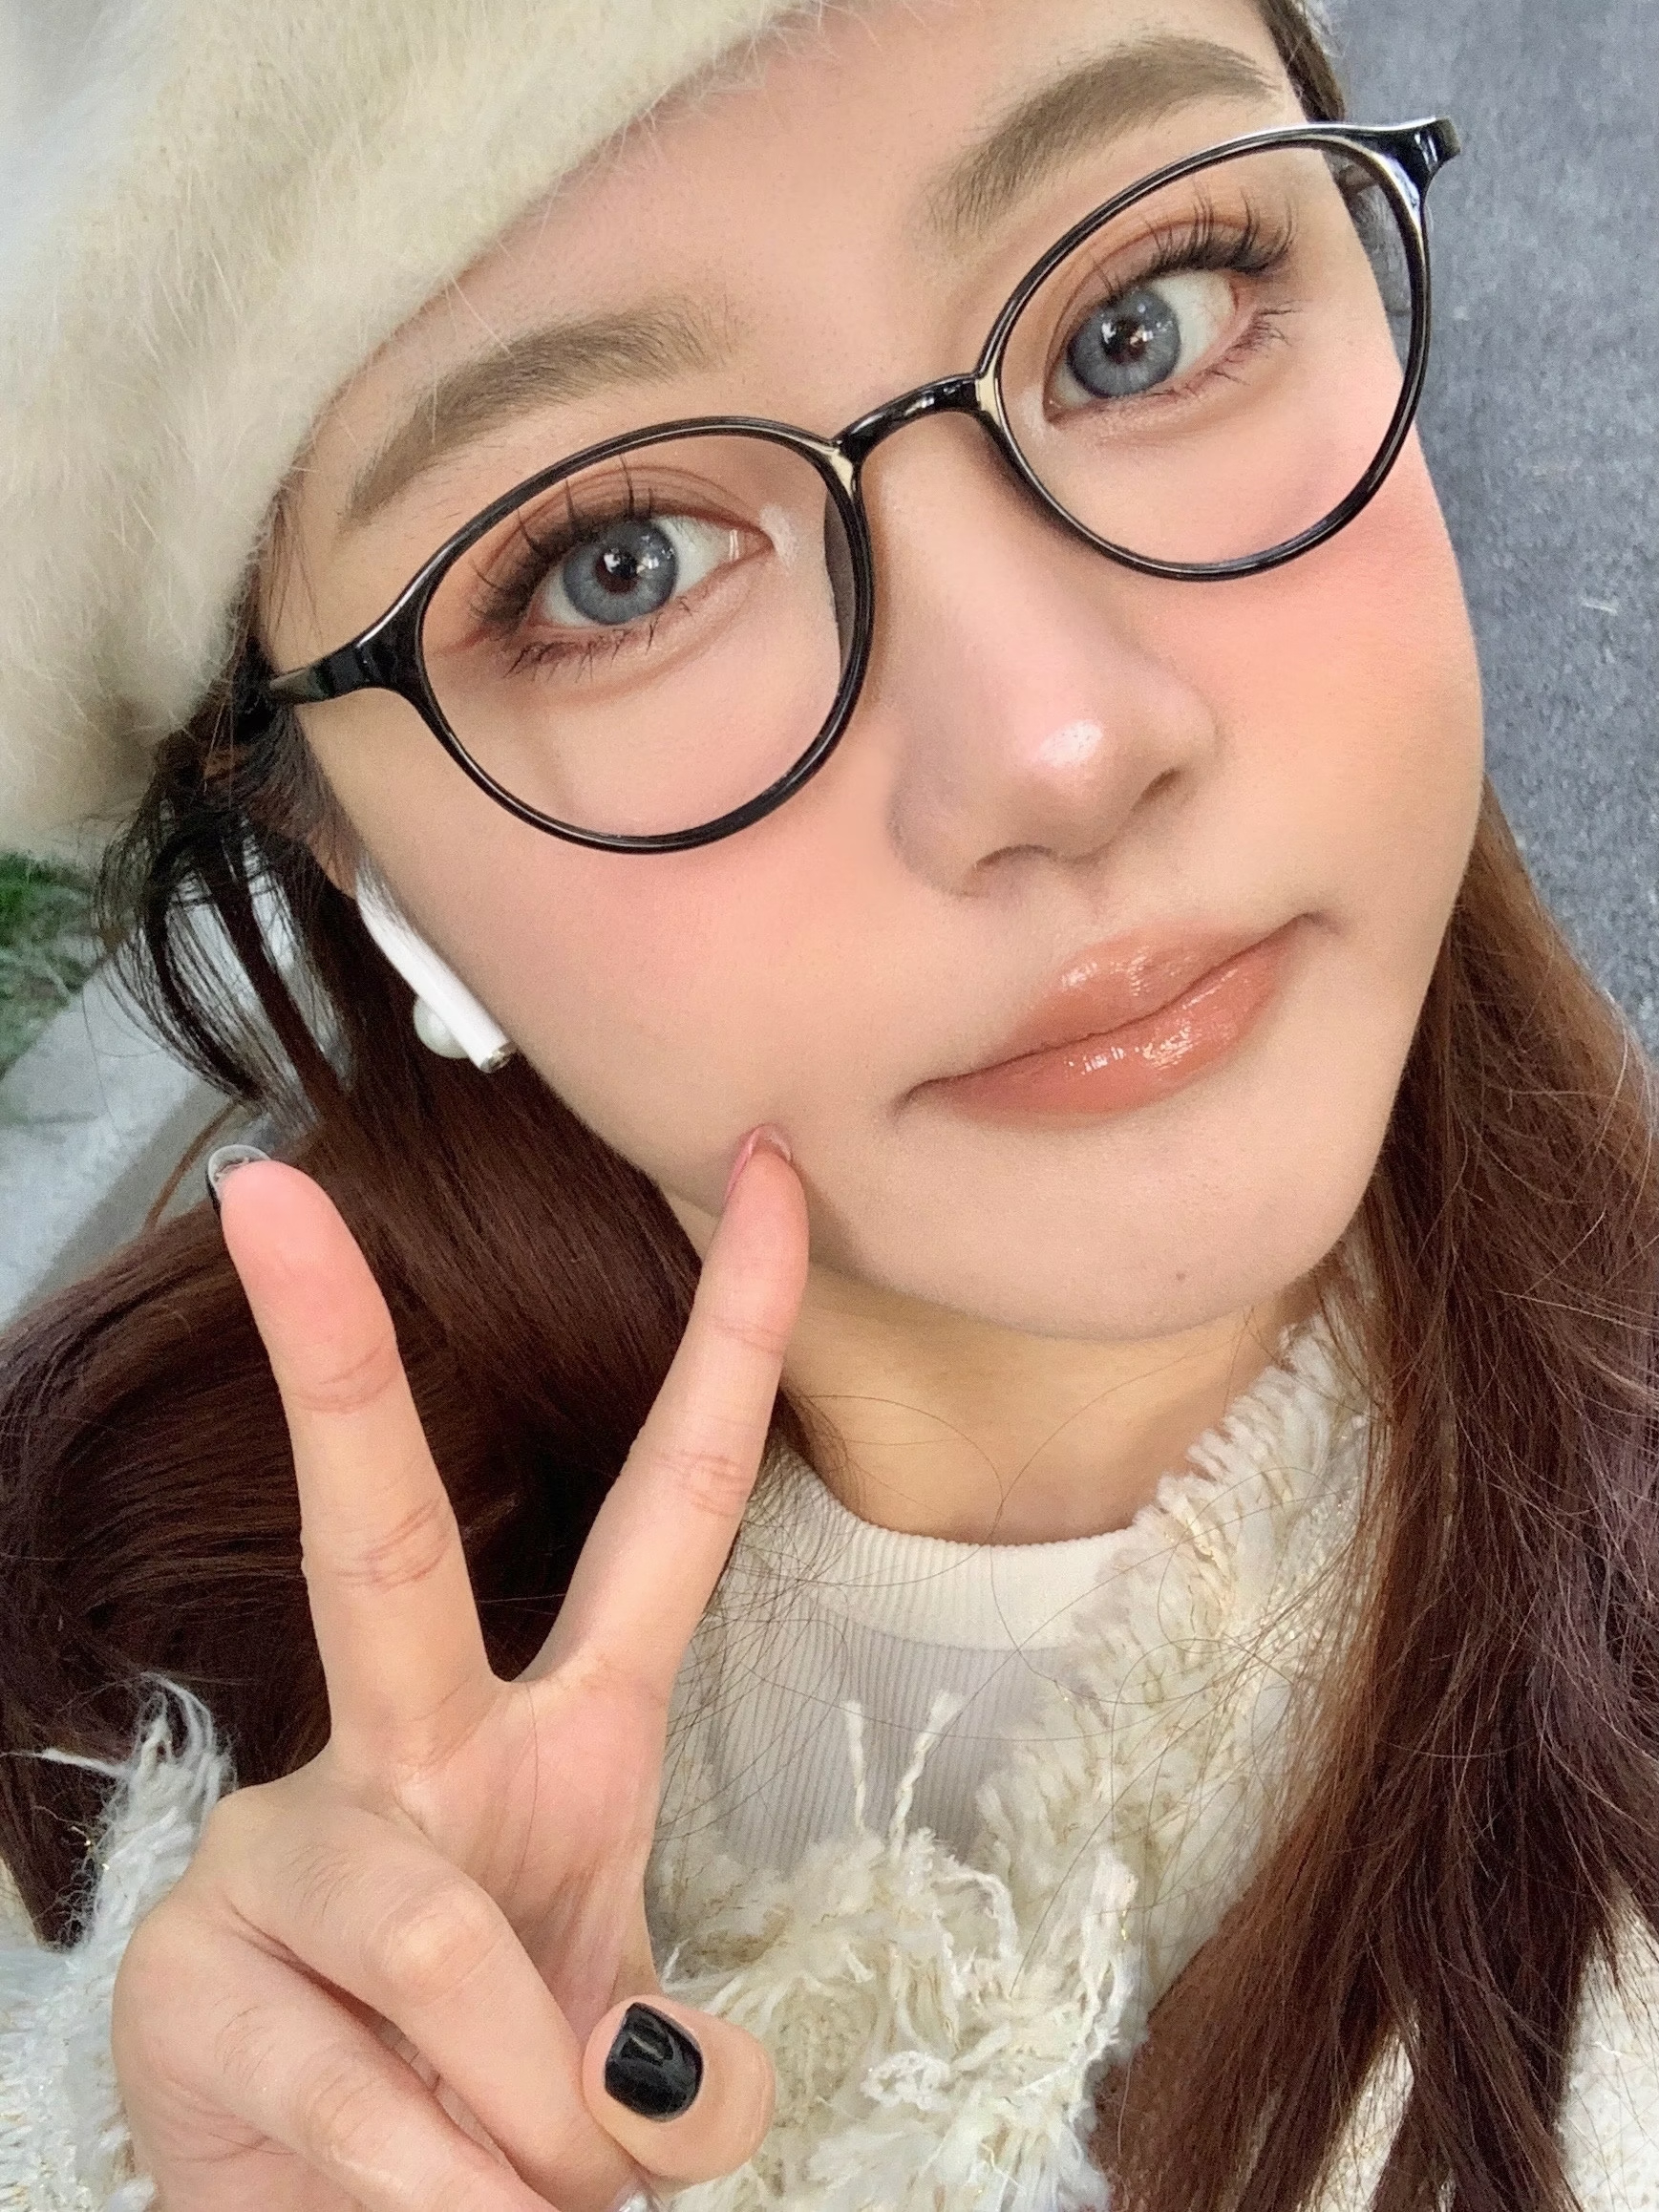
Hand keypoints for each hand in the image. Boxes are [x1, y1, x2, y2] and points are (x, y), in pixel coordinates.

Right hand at [111, 1133, 806, 2211]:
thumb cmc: (498, 2112)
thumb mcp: (625, 2078)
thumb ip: (678, 2073)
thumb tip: (655, 2089)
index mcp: (560, 1730)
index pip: (675, 1501)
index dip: (733, 1334)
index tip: (766, 1166)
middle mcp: (416, 1750)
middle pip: (379, 1537)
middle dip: (335, 1359)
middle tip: (262, 1195)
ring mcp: (291, 1845)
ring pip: (447, 1941)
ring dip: (528, 2122)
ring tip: (523, 2187)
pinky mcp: (188, 1962)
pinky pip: (373, 2089)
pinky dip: (449, 2192)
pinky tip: (423, 2201)